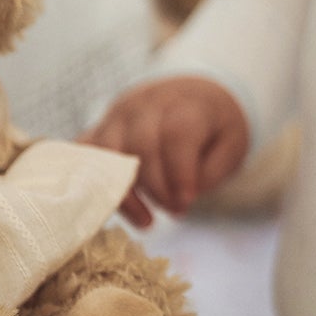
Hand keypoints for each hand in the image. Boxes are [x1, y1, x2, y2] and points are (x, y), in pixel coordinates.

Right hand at [82, 77, 248, 228]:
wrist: (190, 95)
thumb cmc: (213, 127)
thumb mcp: (231, 145)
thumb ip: (210, 171)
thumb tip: (180, 197)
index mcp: (185, 103)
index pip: (176, 133)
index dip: (180, 173)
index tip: (186, 203)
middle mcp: (146, 103)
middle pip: (140, 144)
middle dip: (157, 187)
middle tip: (176, 211)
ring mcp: (117, 114)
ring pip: (108, 151)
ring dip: (125, 192)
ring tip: (146, 220)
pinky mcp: (98, 127)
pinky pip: (83, 154)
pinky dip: (91, 183)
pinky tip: (112, 205)